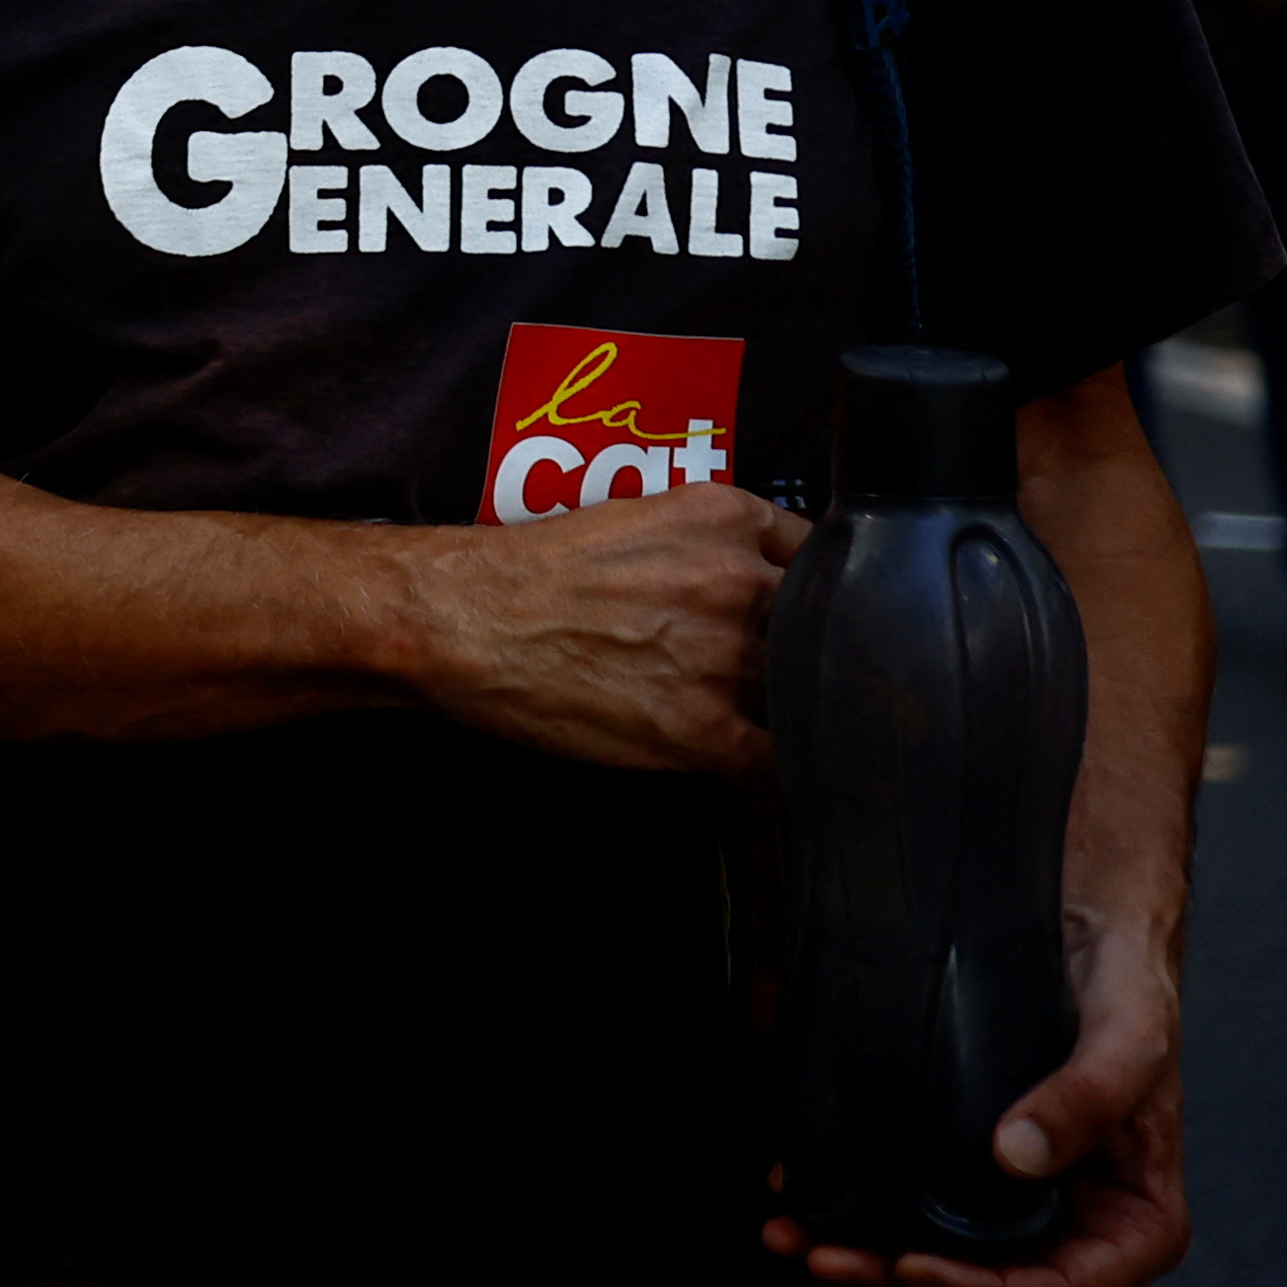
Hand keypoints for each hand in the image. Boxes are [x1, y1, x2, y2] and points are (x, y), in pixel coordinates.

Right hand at [378, 480, 795, 773]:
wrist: (462, 616)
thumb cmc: (527, 571)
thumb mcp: (635, 517)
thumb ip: (709, 543)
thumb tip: (759, 584)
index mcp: (725, 518)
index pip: (824, 555)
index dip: (823, 589)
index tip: (816, 612)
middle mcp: (737, 581)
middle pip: (823, 627)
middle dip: (809, 651)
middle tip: (791, 671)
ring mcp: (724, 656)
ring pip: (804, 693)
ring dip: (792, 710)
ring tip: (776, 723)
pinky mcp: (699, 726)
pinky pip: (775, 760)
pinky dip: (778, 770)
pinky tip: (765, 768)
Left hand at [768, 905, 1188, 1286]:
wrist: (1088, 929)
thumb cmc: (1128, 987)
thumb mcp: (1128, 1036)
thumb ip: (1088, 1096)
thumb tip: (1017, 1156)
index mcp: (1132, 1219)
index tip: (913, 1265)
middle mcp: (1074, 1219)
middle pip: (984, 1282)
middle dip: (896, 1278)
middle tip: (821, 1255)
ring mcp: (1017, 1196)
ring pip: (938, 1250)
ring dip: (862, 1250)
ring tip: (791, 1234)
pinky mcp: (967, 1161)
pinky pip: (912, 1196)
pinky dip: (858, 1199)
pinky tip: (802, 1185)